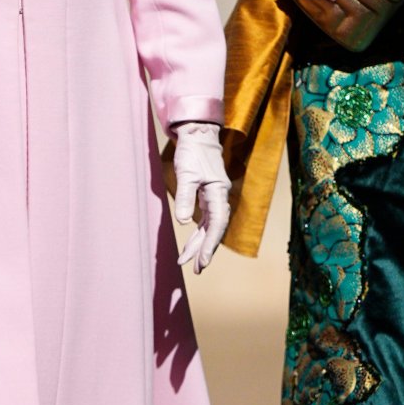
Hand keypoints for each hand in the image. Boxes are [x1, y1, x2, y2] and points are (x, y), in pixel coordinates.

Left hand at [172, 121, 229, 272]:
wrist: (197, 135)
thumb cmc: (192, 152)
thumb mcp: (186, 174)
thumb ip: (186, 198)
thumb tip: (184, 222)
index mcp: (218, 193)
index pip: (217, 224)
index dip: (210, 244)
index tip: (202, 261)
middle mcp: (219, 197)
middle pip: (215, 230)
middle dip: (205, 250)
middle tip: (197, 270)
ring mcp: (214, 198)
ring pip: (210, 227)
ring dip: (200, 244)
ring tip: (190, 262)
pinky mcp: (207, 196)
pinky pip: (205, 220)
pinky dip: (198, 233)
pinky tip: (192, 245)